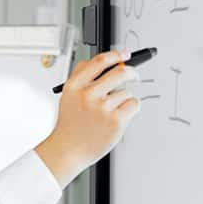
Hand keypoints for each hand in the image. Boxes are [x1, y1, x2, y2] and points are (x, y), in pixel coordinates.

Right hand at [35, 48, 140, 188]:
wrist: (68, 150)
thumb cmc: (71, 124)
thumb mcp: (68, 95)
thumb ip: (82, 77)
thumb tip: (106, 62)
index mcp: (75, 85)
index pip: (99, 61)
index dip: (116, 55)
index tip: (125, 54)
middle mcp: (88, 94)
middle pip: (120, 72)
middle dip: (132, 72)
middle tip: (134, 76)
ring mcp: (103, 108)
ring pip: (127, 92)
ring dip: (125, 98)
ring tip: (112, 110)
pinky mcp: (116, 121)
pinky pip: (134, 104)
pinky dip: (131, 109)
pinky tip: (119, 116)